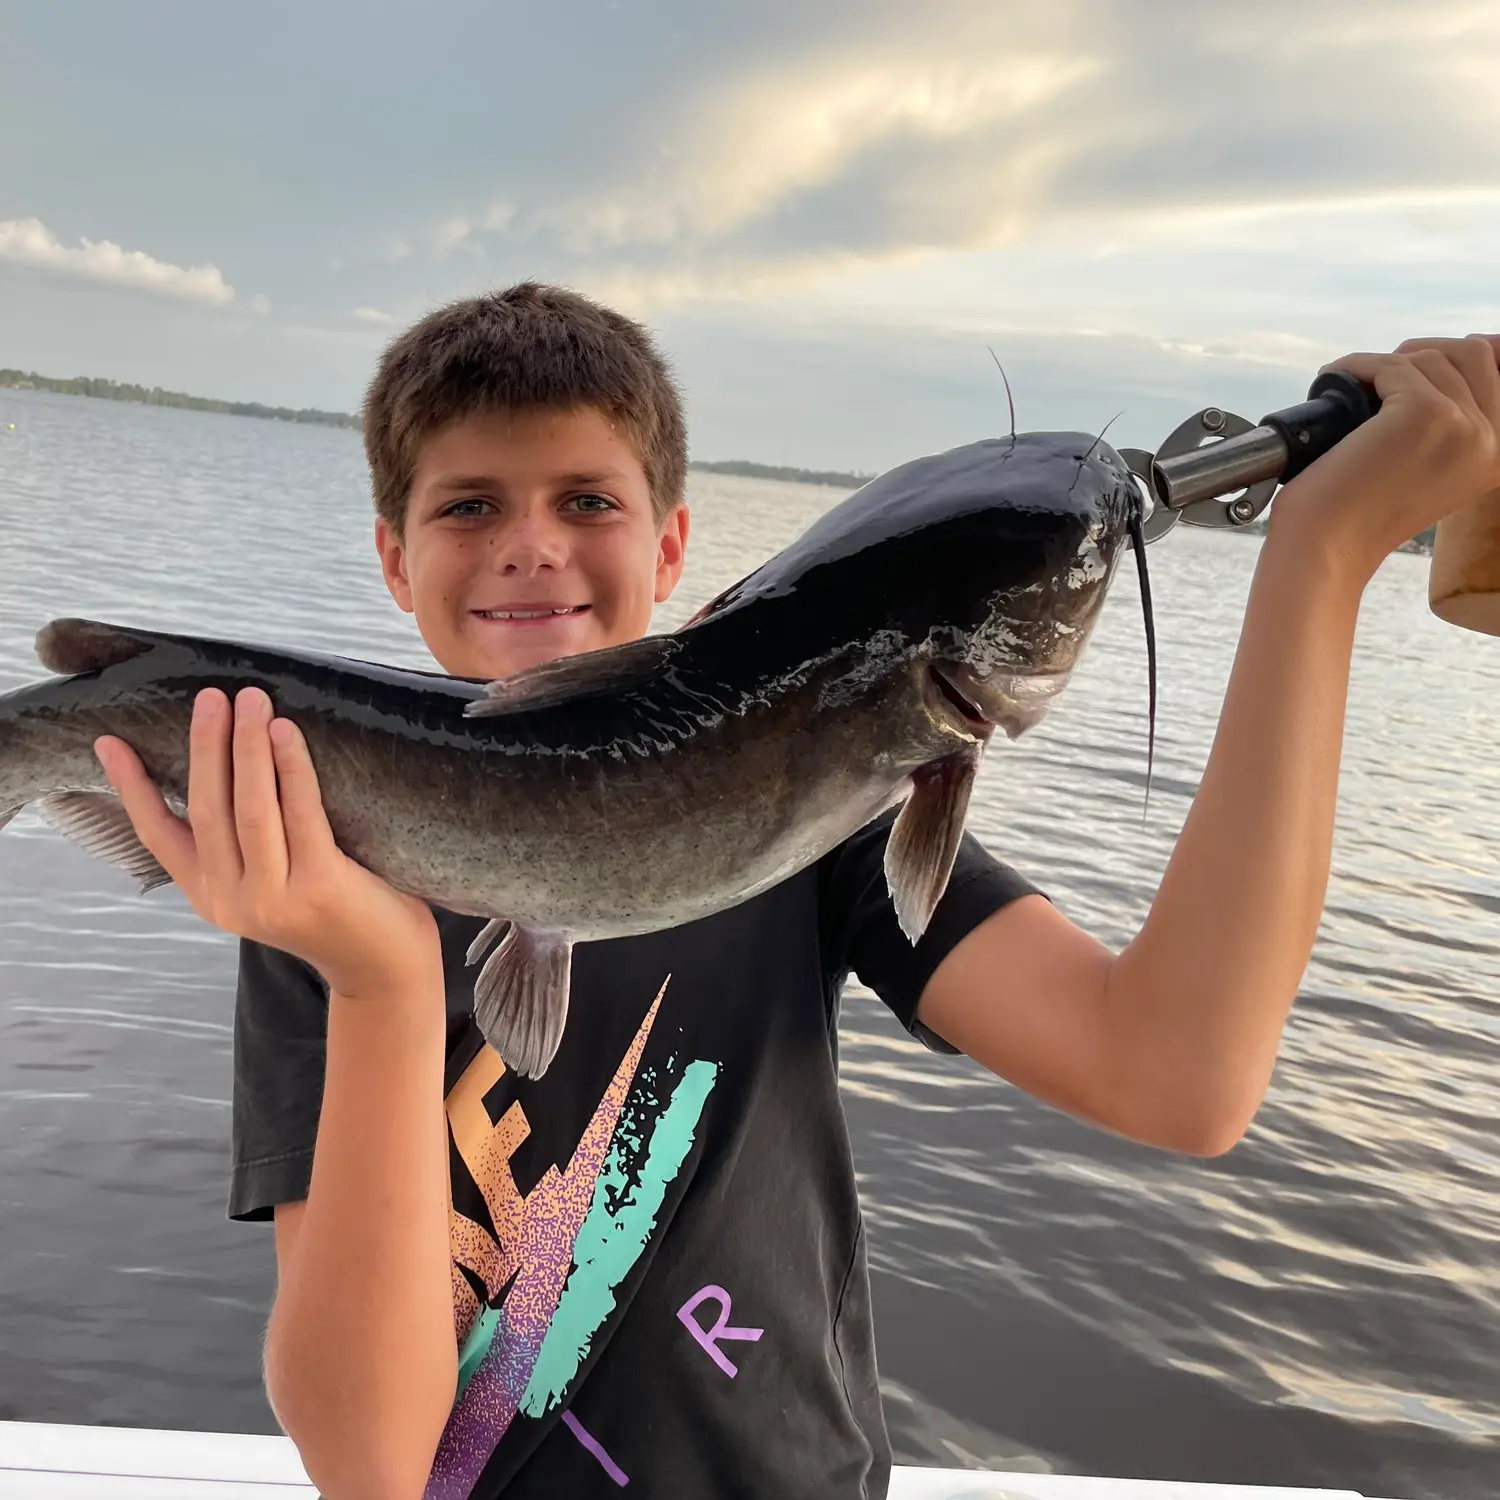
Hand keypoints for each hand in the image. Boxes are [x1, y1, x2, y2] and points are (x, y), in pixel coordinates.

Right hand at [95, 685, 441, 1002]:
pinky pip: (300, 815)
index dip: (131, 789)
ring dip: (246, 748)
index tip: (108, 742)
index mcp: (211, 896)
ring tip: (249, 700)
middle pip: (207, 808)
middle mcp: (232, 900)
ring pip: (249, 809)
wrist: (385, 972)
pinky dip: (292, 769)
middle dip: (205, 747)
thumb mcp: (273, 883)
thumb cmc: (337, 912)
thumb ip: (249, 844)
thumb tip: (238, 760)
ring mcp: (273, 897)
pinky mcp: (318, 887)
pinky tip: (286, 733)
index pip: (158, 835)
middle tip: (210, 697)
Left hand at [1269, 333, 1499, 580]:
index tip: (1406, 370)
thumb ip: (1446, 428)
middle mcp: (1492, 441)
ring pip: (1428, 357)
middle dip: (1419, 354)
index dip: (1446, 359)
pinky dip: (1355, 367)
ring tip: (1350, 389)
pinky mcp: (1424, 414)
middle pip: (1470, 353)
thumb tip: (1440, 361)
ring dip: (1383, 364)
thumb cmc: (1355, 514)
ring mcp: (1463, 426)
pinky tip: (1332, 382)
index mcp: (1497, 455)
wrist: (1324, 550)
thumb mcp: (1423, 467)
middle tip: (1375, 378)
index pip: (1492, 368)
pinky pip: (1390, 365)